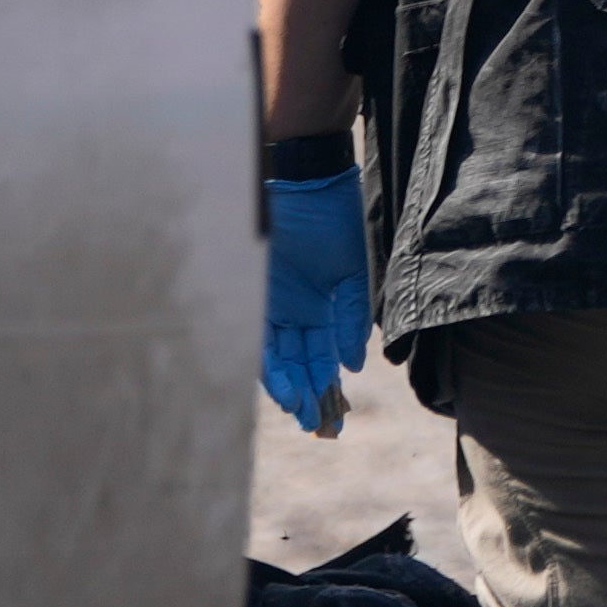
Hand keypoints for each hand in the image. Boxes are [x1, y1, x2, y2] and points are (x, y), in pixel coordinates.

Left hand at [263, 164, 372, 434]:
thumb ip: (352, 319)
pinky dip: (270, 362)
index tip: (335, 419)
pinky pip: (257, 337)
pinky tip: (284, 384)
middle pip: (300, 364)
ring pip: (278, 357)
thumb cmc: (334, 220)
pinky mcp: (253, 294)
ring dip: (290, 386)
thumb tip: (354, 365)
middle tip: (318, 425)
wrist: (306, 181)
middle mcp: (293, 312)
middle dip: (310, 395)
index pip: (323, 358)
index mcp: (320, 308)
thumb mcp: (351, 274)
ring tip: (301, 409)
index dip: (329, 388)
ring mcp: (272, 304)